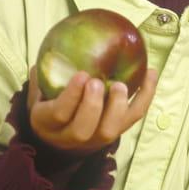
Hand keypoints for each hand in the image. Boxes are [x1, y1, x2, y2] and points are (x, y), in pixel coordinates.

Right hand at [27, 66, 157, 154]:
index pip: (59, 114)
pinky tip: (150, 73)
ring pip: (110, 131)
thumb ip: (42, 76)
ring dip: (118, 106)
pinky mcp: (117, 132)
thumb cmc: (49, 107)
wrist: (58, 140)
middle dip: (92, 105)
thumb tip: (52, 49)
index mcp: (47, 123)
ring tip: (121, 85)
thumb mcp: (38, 94)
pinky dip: (145, 95)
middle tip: (97, 82)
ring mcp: (96, 138)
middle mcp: (71, 136)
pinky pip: (134, 117)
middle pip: (83, 129)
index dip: (71, 96)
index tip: (81, 75)